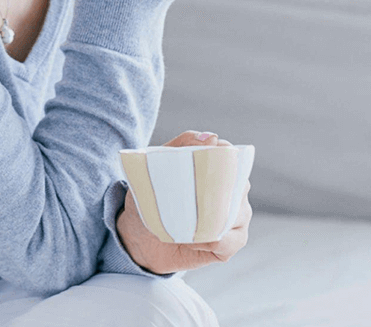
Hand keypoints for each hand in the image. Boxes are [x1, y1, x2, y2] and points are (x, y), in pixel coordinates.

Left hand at [116, 130, 252, 274]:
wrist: (140, 236)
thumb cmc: (151, 197)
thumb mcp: (156, 166)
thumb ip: (181, 145)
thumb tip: (211, 136)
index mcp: (215, 169)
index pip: (232, 156)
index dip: (225, 154)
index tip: (209, 156)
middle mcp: (230, 192)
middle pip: (240, 185)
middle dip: (220, 190)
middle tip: (195, 195)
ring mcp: (233, 220)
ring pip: (239, 215)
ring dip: (213, 218)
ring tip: (186, 221)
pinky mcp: (228, 245)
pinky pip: (230, 242)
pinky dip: (212, 241)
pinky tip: (192, 239)